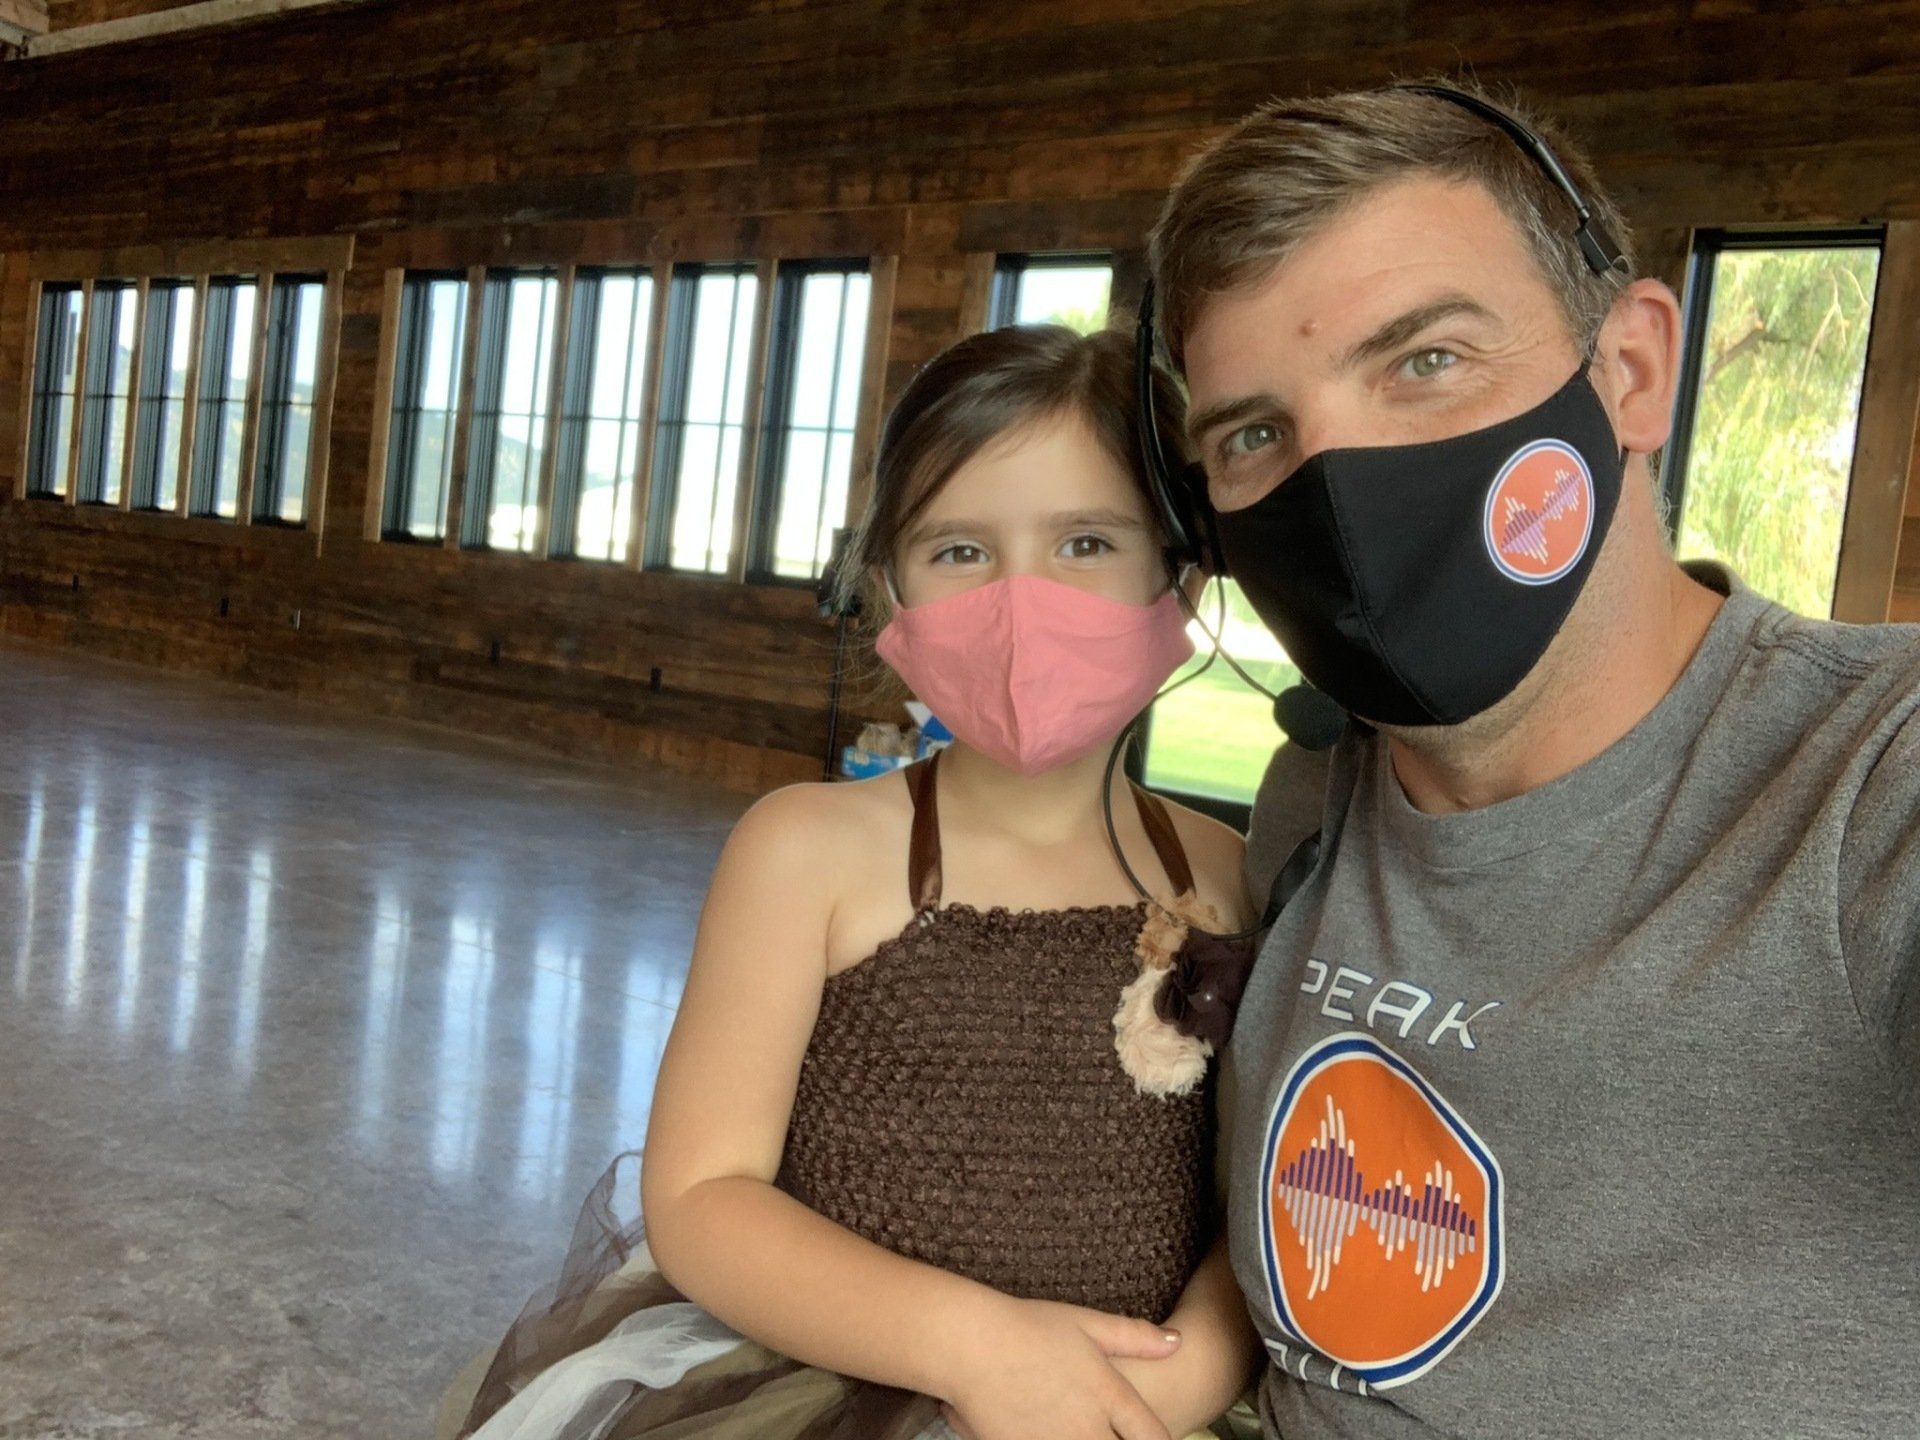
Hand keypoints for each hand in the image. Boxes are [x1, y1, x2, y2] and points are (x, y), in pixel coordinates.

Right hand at [937, 1296, 1180, 1439]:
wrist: (969, 1344)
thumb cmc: (1028, 1326)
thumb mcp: (1086, 1323)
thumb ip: (1136, 1337)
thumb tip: (1178, 1342)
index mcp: (1109, 1394)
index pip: (1153, 1436)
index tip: (1150, 1437)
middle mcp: (1088, 1428)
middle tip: (1109, 1432)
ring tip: (1076, 1429)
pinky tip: (1048, 1433)